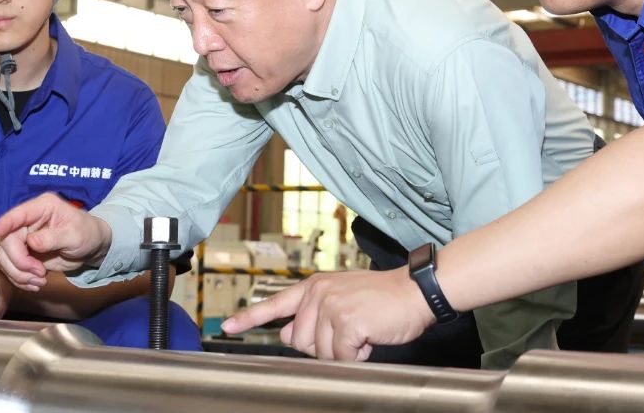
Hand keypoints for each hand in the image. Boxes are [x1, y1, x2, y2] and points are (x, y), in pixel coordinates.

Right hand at [0, 192, 112, 290]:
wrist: (92, 248)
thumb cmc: (88, 233)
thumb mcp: (75, 235)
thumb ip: (52, 238)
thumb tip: (31, 242)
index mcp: (42, 208)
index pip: (17, 215)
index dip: (3, 223)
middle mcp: (29, 222)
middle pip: (8, 241)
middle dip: (20, 261)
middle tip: (39, 273)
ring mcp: (24, 238)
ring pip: (6, 257)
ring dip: (19, 274)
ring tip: (40, 281)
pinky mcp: (25, 254)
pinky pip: (12, 268)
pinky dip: (21, 279)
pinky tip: (36, 284)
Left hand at [221, 268, 435, 361]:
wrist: (414, 291)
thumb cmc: (382, 299)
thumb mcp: (341, 298)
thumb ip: (313, 314)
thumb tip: (287, 333)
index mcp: (313, 287)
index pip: (275, 304)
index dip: (249, 318)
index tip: (228, 326)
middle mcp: (317, 294)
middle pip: (299, 342)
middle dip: (324, 346)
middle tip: (350, 331)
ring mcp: (331, 307)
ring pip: (321, 353)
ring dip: (344, 351)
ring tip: (363, 330)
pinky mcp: (347, 322)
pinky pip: (342, 357)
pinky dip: (358, 355)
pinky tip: (369, 337)